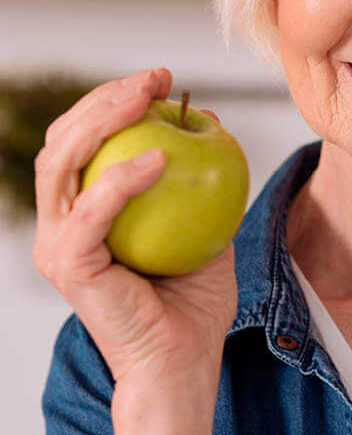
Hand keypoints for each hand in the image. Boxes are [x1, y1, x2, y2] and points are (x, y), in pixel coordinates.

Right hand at [32, 67, 237, 384]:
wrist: (185, 358)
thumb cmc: (193, 297)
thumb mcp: (205, 222)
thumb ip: (200, 175)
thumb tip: (211, 119)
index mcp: (85, 210)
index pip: (85, 140)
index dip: (115, 101)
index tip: (162, 78)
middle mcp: (62, 222)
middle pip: (65, 140)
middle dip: (106, 98)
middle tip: (155, 76)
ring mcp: (58, 244)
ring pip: (62, 163)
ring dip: (104, 120)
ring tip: (148, 97)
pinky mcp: (69, 266)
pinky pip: (91, 212)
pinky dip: (123, 180)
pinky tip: (163, 158)